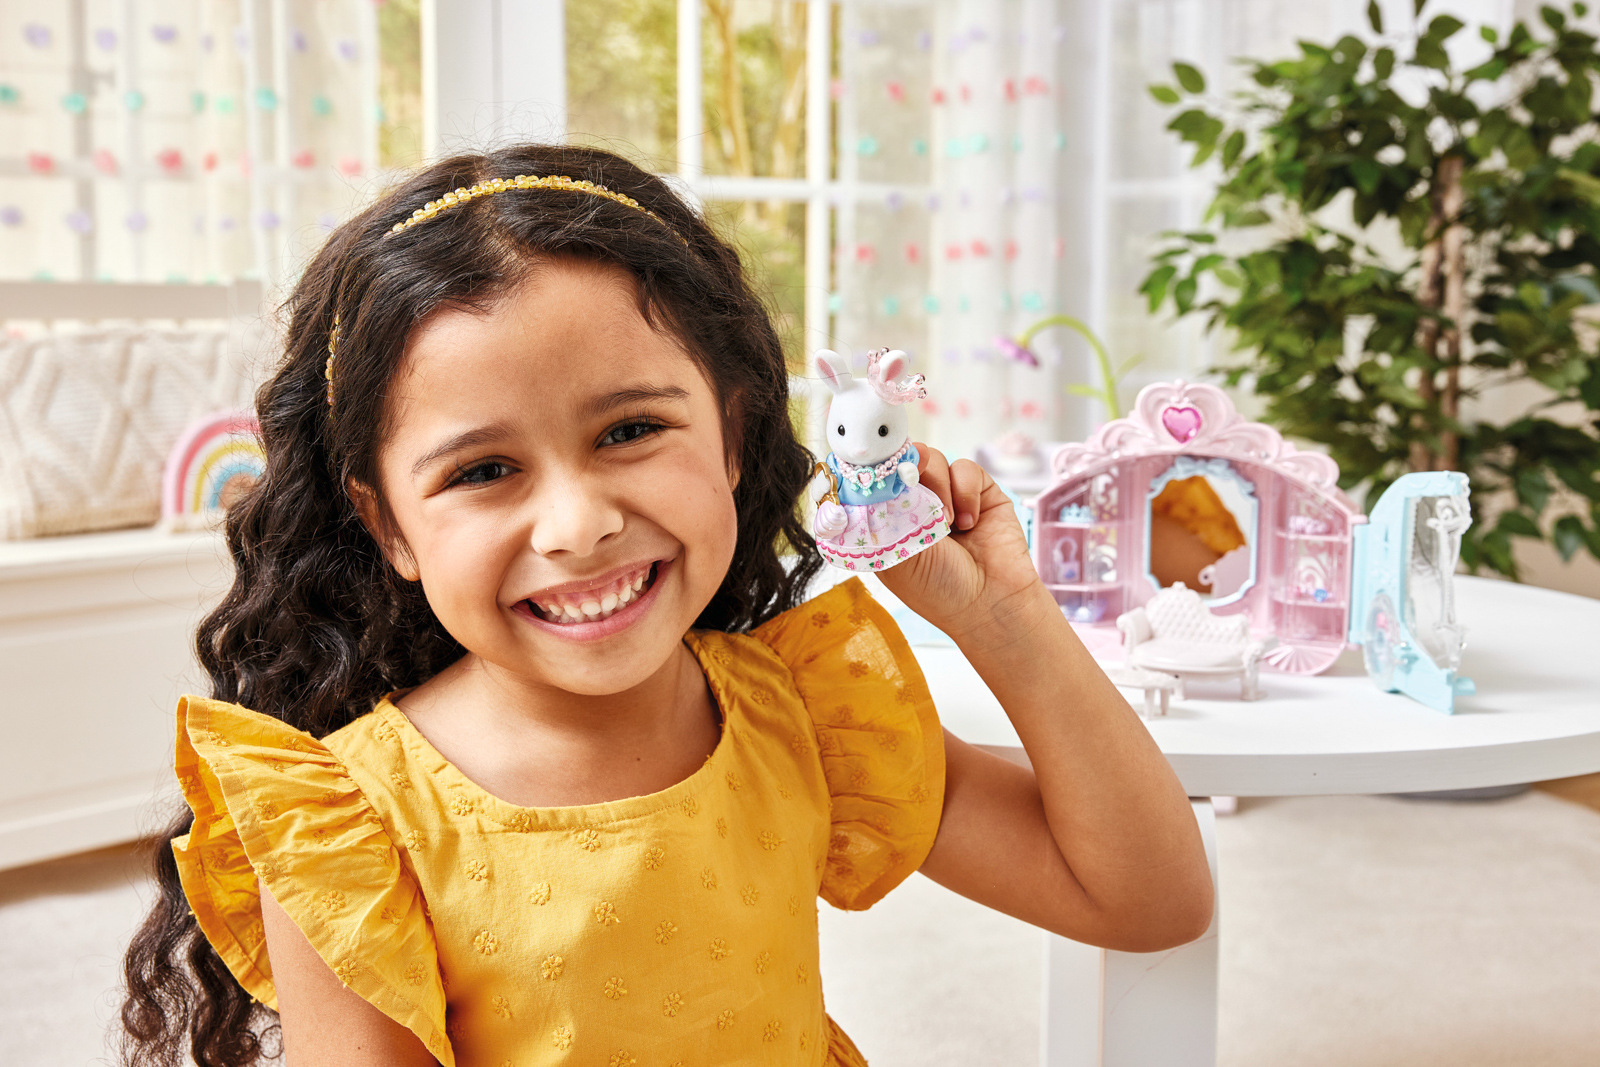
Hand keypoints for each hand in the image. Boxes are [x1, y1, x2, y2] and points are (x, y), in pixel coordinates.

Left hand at [874, 444, 1053, 650]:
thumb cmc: (938, 590)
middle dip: (905, 473)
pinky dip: (966, 491)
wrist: (991, 602)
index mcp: (890, 522)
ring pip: (933, 459)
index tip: (872, 470)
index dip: (872, 471)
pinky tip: (969, 522)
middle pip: (901, 462)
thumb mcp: (895, 557)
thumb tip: (866, 479)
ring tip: (948, 523)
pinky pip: (965, 468)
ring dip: (937, 486)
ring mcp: (949, 497)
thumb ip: (879, 517)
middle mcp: (917, 506)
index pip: (874, 482)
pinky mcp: (980, 493)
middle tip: (912, 493)